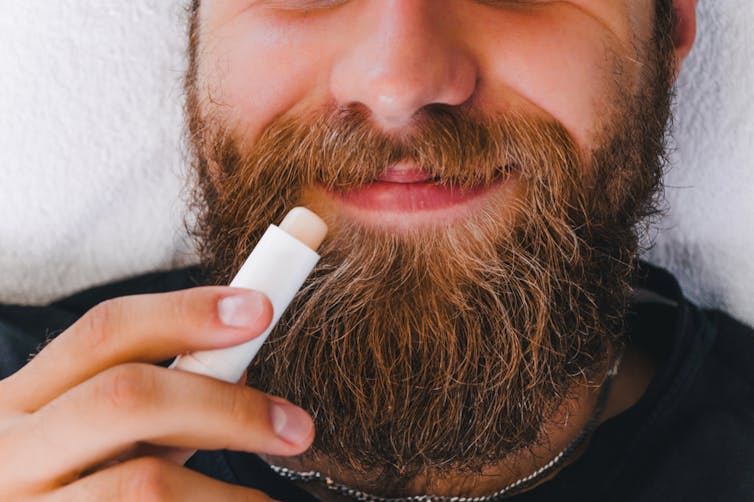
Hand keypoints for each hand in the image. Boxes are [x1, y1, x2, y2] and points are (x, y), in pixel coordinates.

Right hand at [0, 287, 313, 499]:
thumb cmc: (68, 488)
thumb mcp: (93, 439)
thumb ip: (154, 404)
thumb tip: (240, 368)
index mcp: (21, 402)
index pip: (105, 330)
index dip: (187, 312)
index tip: (261, 311)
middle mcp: (11, 451)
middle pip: (127, 398)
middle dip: (225, 407)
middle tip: (296, 427)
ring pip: (144, 485)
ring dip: (227, 494)